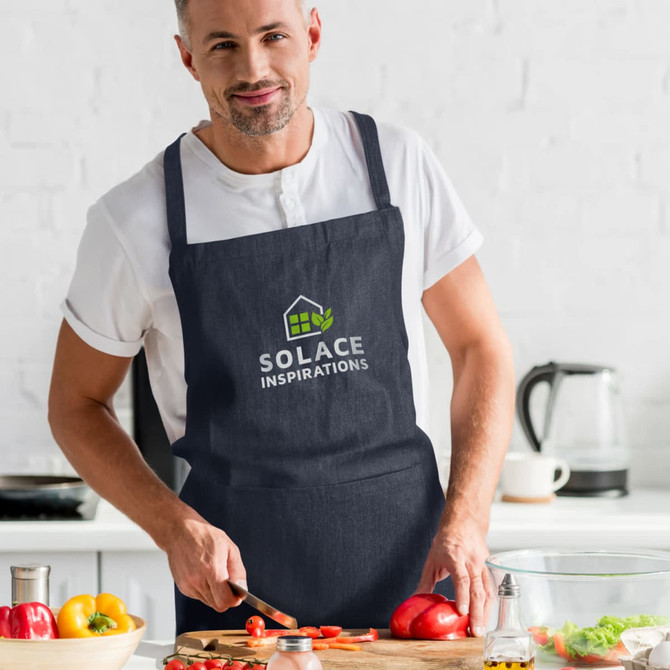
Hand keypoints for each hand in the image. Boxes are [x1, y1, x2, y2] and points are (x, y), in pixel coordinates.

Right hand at [164, 513, 246, 611]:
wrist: (180, 531)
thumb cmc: (204, 536)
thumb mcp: (229, 547)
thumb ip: (238, 570)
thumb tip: (242, 588)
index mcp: (212, 569)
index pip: (224, 601)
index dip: (234, 600)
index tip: (237, 594)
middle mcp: (197, 580)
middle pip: (217, 604)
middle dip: (225, 597)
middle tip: (228, 583)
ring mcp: (188, 585)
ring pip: (208, 602)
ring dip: (215, 593)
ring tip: (214, 575)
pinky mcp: (182, 587)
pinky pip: (199, 596)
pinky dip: (205, 590)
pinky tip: (204, 575)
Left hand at [414, 517, 494, 636]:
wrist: (464, 524)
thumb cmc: (446, 541)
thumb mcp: (432, 560)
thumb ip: (425, 582)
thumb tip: (415, 600)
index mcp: (455, 557)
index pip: (462, 578)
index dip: (462, 596)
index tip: (462, 612)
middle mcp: (472, 562)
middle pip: (477, 589)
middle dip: (477, 613)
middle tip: (474, 631)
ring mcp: (483, 565)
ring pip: (488, 592)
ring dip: (485, 613)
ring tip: (480, 630)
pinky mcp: (490, 569)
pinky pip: (492, 589)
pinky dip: (490, 606)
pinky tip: (486, 618)